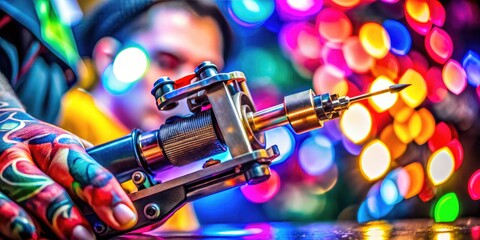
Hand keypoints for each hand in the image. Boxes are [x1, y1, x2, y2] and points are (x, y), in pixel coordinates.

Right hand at [0, 108, 136, 238]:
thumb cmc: (43, 148)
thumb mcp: (66, 149)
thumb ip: (90, 171)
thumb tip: (126, 198)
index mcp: (50, 142)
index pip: (79, 166)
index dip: (102, 191)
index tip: (124, 215)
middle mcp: (18, 156)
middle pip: (39, 185)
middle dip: (64, 214)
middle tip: (87, 236)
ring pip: (7, 202)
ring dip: (28, 226)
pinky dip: (8, 228)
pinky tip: (25, 238)